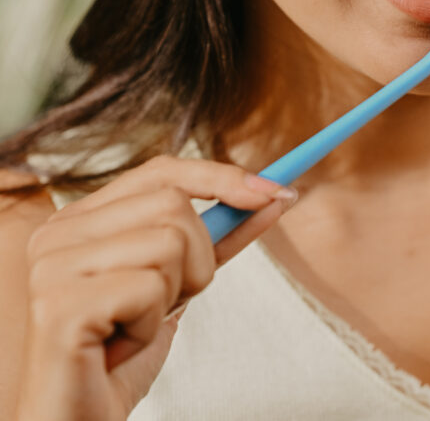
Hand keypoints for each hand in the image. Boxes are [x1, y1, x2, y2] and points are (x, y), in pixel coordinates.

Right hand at [15, 155, 297, 420]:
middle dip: (197, 260)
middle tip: (162, 304)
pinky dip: (150, 326)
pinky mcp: (60, 306)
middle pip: (174, 204)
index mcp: (80, 219)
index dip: (221, 176)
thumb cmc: (120, 357)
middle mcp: (58, 232)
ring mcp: (53, 266)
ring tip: (133, 327)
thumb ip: (216, 238)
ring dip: (173, 296)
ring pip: (170, 243)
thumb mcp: (176, 285)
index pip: (162, 171)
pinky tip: (118, 346)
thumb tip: (272, 196)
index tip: (275, 192)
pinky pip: (151, 289)